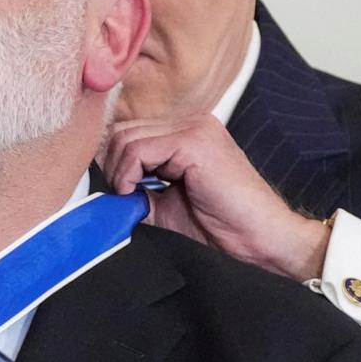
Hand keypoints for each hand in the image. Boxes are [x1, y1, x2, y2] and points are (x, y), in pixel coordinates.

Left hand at [102, 114, 329, 280]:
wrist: (259, 238)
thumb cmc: (220, 226)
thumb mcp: (165, 205)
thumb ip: (137, 190)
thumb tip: (102, 190)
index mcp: (186, 133)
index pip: (130, 132)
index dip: (114, 162)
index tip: (118, 190)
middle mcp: (191, 123)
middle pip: (123, 131)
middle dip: (114, 167)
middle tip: (126, 197)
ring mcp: (194, 128)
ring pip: (126, 138)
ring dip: (121, 172)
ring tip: (135, 197)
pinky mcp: (194, 141)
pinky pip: (139, 149)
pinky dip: (129, 173)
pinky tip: (139, 193)